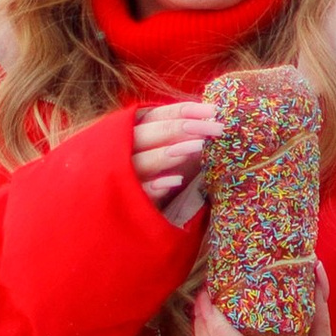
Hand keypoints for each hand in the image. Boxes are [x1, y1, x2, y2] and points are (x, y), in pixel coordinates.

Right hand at [131, 101, 216, 223]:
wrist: (124, 224)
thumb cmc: (154, 183)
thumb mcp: (170, 159)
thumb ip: (183, 141)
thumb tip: (212, 124)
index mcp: (131, 136)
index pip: (154, 116)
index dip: (182, 111)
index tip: (213, 110)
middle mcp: (120, 153)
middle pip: (146, 133)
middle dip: (182, 128)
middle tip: (216, 128)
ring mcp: (119, 178)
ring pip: (138, 161)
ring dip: (168, 153)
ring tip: (199, 147)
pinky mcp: (123, 204)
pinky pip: (137, 193)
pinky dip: (155, 186)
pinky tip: (176, 181)